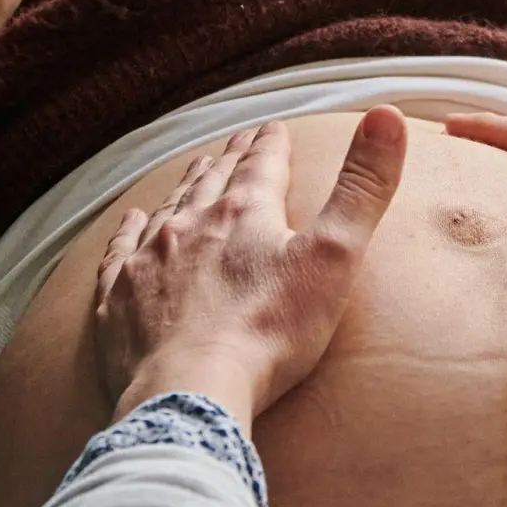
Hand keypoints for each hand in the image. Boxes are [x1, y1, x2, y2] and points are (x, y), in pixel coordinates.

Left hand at [93, 108, 408, 424]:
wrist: (191, 391)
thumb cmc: (270, 332)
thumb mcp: (334, 256)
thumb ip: (362, 188)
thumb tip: (387, 115)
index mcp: (245, 213)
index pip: (262, 165)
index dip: (272, 144)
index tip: (275, 128)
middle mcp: (191, 225)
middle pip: (214, 181)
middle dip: (231, 160)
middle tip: (239, 143)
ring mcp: (149, 260)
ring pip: (170, 208)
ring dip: (186, 187)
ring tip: (197, 171)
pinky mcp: (118, 299)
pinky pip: (121, 251)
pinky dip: (129, 231)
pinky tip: (133, 221)